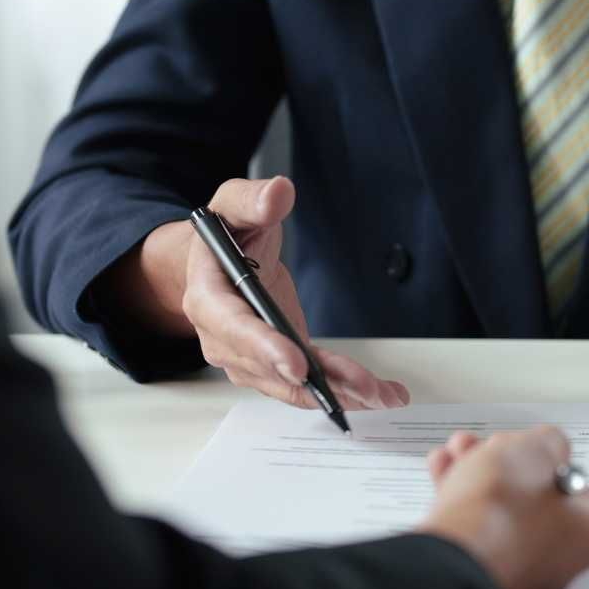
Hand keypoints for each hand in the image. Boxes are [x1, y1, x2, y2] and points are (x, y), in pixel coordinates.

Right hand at [110, 176, 408, 408]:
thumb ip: (252, 200)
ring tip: (380, 396)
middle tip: (359, 390)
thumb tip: (278, 192)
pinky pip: (309, 381)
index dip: (264, 348)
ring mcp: (249, 357)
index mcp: (207, 297)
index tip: (297, 365)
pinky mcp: (277, 362)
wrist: (219, 260)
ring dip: (338, 392)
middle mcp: (223, 338)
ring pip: (292, 384)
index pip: (233, 327)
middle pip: (268, 366)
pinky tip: (381, 393)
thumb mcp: (233, 205)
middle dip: (315, 381)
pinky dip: (344, 389)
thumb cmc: (226, 233)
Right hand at [419, 426, 588, 588]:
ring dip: (476, 474)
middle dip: (504, 462)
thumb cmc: (502, 509)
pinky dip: (459, 499)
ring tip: (459, 451)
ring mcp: (514, 570)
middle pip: (530, 497)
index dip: (549, 458)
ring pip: (497, 510)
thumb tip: (545, 446)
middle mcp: (554, 560)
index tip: (531, 445)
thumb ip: (550, 441)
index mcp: (584, 534)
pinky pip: (473, 528)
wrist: (450, 554)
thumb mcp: (539, 448)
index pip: (575, 488)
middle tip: (489, 446)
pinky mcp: (478, 573)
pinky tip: (445, 471)